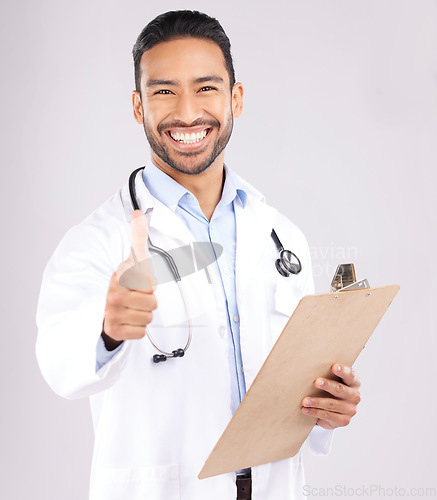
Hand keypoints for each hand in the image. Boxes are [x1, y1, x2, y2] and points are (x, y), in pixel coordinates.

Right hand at [102, 210, 156, 345]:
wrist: (103, 309)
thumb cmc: (124, 284)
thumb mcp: (132, 260)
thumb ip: (138, 237)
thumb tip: (138, 212)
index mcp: (120, 276)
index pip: (150, 283)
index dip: (150, 284)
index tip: (137, 283)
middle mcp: (113, 294)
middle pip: (152, 302)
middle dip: (148, 302)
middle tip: (136, 299)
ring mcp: (111, 313)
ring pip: (148, 318)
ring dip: (144, 315)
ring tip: (132, 309)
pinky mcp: (113, 330)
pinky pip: (141, 332)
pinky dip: (138, 329)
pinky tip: (129, 321)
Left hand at [301, 364, 360, 429]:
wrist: (335, 409)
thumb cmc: (332, 387)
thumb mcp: (333, 379)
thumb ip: (328, 372)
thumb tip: (309, 364)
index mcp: (354, 382)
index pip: (350, 375)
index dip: (342, 370)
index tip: (333, 367)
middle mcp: (355, 396)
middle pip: (340, 389)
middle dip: (327, 385)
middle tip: (316, 382)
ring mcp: (350, 409)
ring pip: (332, 404)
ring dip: (316, 402)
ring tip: (305, 401)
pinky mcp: (344, 420)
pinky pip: (328, 415)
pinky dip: (315, 412)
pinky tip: (305, 409)